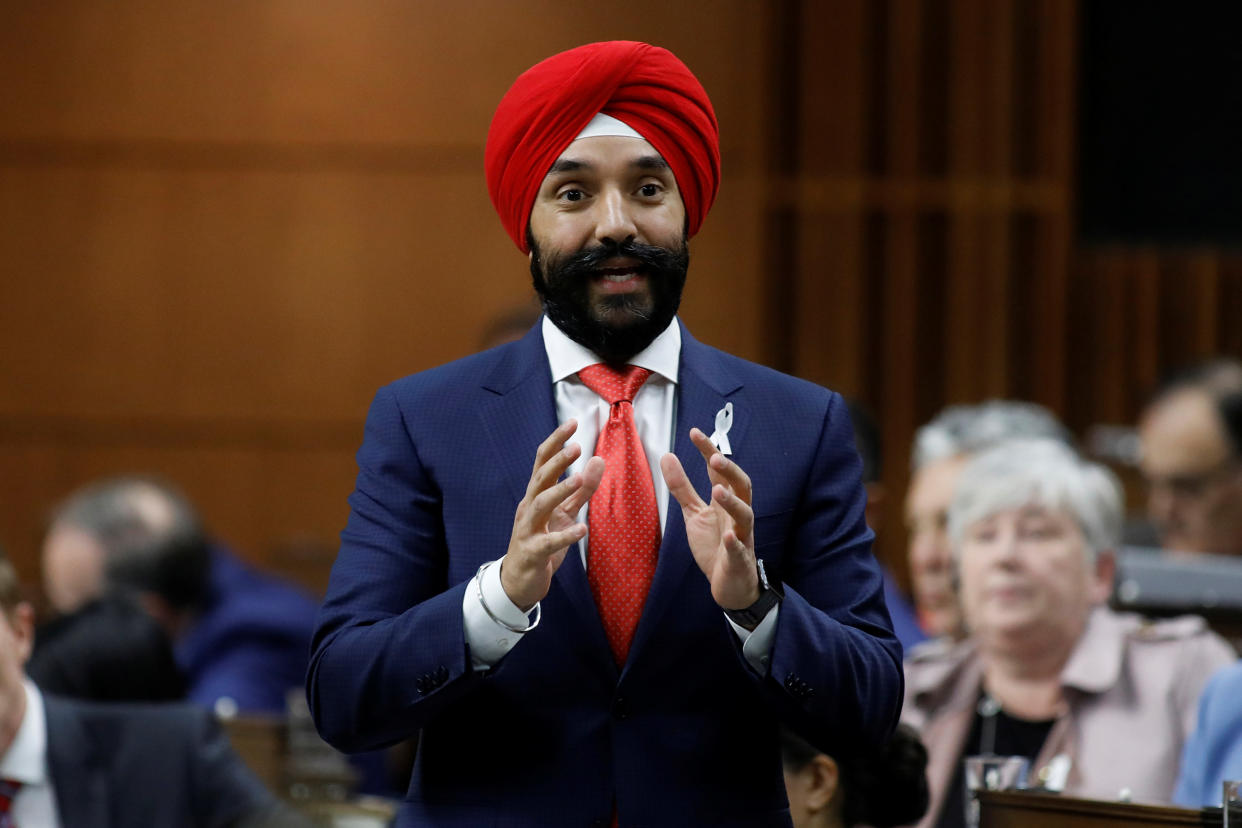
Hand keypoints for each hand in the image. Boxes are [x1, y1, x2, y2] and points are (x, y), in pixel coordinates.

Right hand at [501, 419, 604, 610]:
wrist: (518, 581)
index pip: (542, 462)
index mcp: (535, 494)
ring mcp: (528, 529)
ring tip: (579, 479)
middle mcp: (528, 507)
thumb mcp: (565, 512)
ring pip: (540, 505)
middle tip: (576, 446)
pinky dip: (565, 536)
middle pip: (539, 478)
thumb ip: (582, 489)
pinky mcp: (533, 552)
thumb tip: (598, 460)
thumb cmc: (541, 540)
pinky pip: (548, 542)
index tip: (573, 423)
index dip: (556, 442)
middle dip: (556, 462)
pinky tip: (583, 530)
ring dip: (559, 491)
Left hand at [660, 427, 758, 610]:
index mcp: (726, 502)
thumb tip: (668, 455)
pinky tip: (728, 538)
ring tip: (717, 491)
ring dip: (732, 502)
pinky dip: (735, 544)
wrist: (729, 585)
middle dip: (730, 471)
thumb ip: (682, 487)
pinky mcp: (739, 560)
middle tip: (714, 457)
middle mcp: (737, 515)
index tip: (694, 432)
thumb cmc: (715, 545)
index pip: (720, 471)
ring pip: (745, 515)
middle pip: (742, 486)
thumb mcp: (694, 513)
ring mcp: (741, 537)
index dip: (709, 451)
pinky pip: (739, 550)